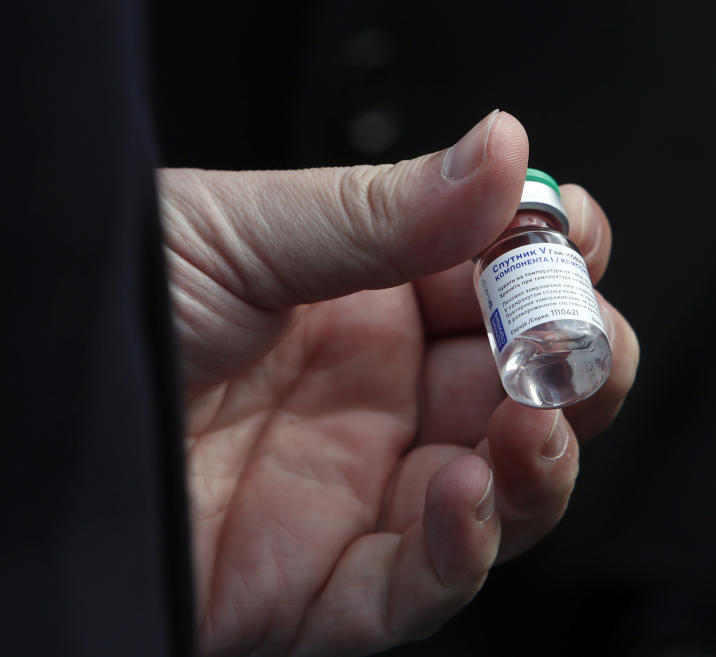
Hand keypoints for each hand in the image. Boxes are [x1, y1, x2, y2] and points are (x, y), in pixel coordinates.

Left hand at [160, 110, 638, 656]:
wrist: (13, 424)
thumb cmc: (106, 314)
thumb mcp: (241, 239)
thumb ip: (380, 214)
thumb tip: (501, 153)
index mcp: (365, 307)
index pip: (496, 289)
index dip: (551, 262)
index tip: (574, 236)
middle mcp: (378, 403)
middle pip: (524, 395)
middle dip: (574, 365)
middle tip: (576, 339)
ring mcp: (359, 494)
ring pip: (504, 495)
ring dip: (545, 460)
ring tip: (536, 418)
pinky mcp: (324, 586)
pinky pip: (421, 586)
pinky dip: (465, 548)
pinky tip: (468, 490)